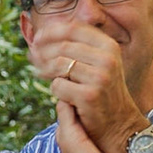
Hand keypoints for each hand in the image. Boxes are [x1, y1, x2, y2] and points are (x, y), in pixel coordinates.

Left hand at [30, 18, 144, 152]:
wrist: (119, 124)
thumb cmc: (102, 92)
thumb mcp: (98, 64)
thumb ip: (78, 49)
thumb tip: (41, 38)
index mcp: (109, 46)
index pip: (74, 28)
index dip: (51, 31)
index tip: (36, 38)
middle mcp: (107, 58)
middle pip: (63, 46)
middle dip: (43, 51)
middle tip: (32, 58)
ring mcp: (100, 77)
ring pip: (59, 64)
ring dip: (45, 69)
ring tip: (41, 74)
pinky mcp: (89, 95)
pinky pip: (58, 85)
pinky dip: (54, 89)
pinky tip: (60, 94)